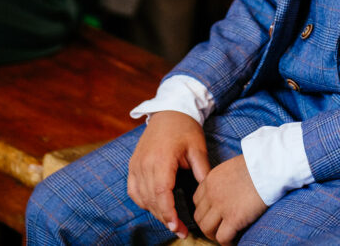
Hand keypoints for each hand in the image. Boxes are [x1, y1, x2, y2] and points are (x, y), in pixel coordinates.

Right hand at [127, 112, 211, 238]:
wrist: (169, 110)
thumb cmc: (185, 127)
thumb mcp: (197, 147)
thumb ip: (202, 170)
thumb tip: (207, 192)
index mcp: (161, 158)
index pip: (160, 192)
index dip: (168, 212)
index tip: (178, 227)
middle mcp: (145, 163)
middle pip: (151, 199)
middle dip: (165, 217)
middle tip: (180, 230)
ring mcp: (136, 164)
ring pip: (141, 197)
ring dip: (154, 211)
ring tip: (171, 220)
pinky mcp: (132, 164)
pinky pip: (133, 190)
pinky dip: (142, 201)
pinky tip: (154, 206)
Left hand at [192, 154, 266, 244]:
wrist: (270, 168)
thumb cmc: (259, 165)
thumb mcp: (233, 167)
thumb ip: (224, 179)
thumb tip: (228, 190)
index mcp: (211, 179)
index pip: (197, 200)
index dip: (205, 210)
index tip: (214, 214)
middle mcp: (212, 193)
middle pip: (199, 216)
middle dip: (207, 224)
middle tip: (219, 227)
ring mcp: (221, 206)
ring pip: (206, 229)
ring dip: (214, 234)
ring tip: (226, 235)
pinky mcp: (234, 218)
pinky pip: (222, 237)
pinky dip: (227, 242)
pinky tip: (234, 240)